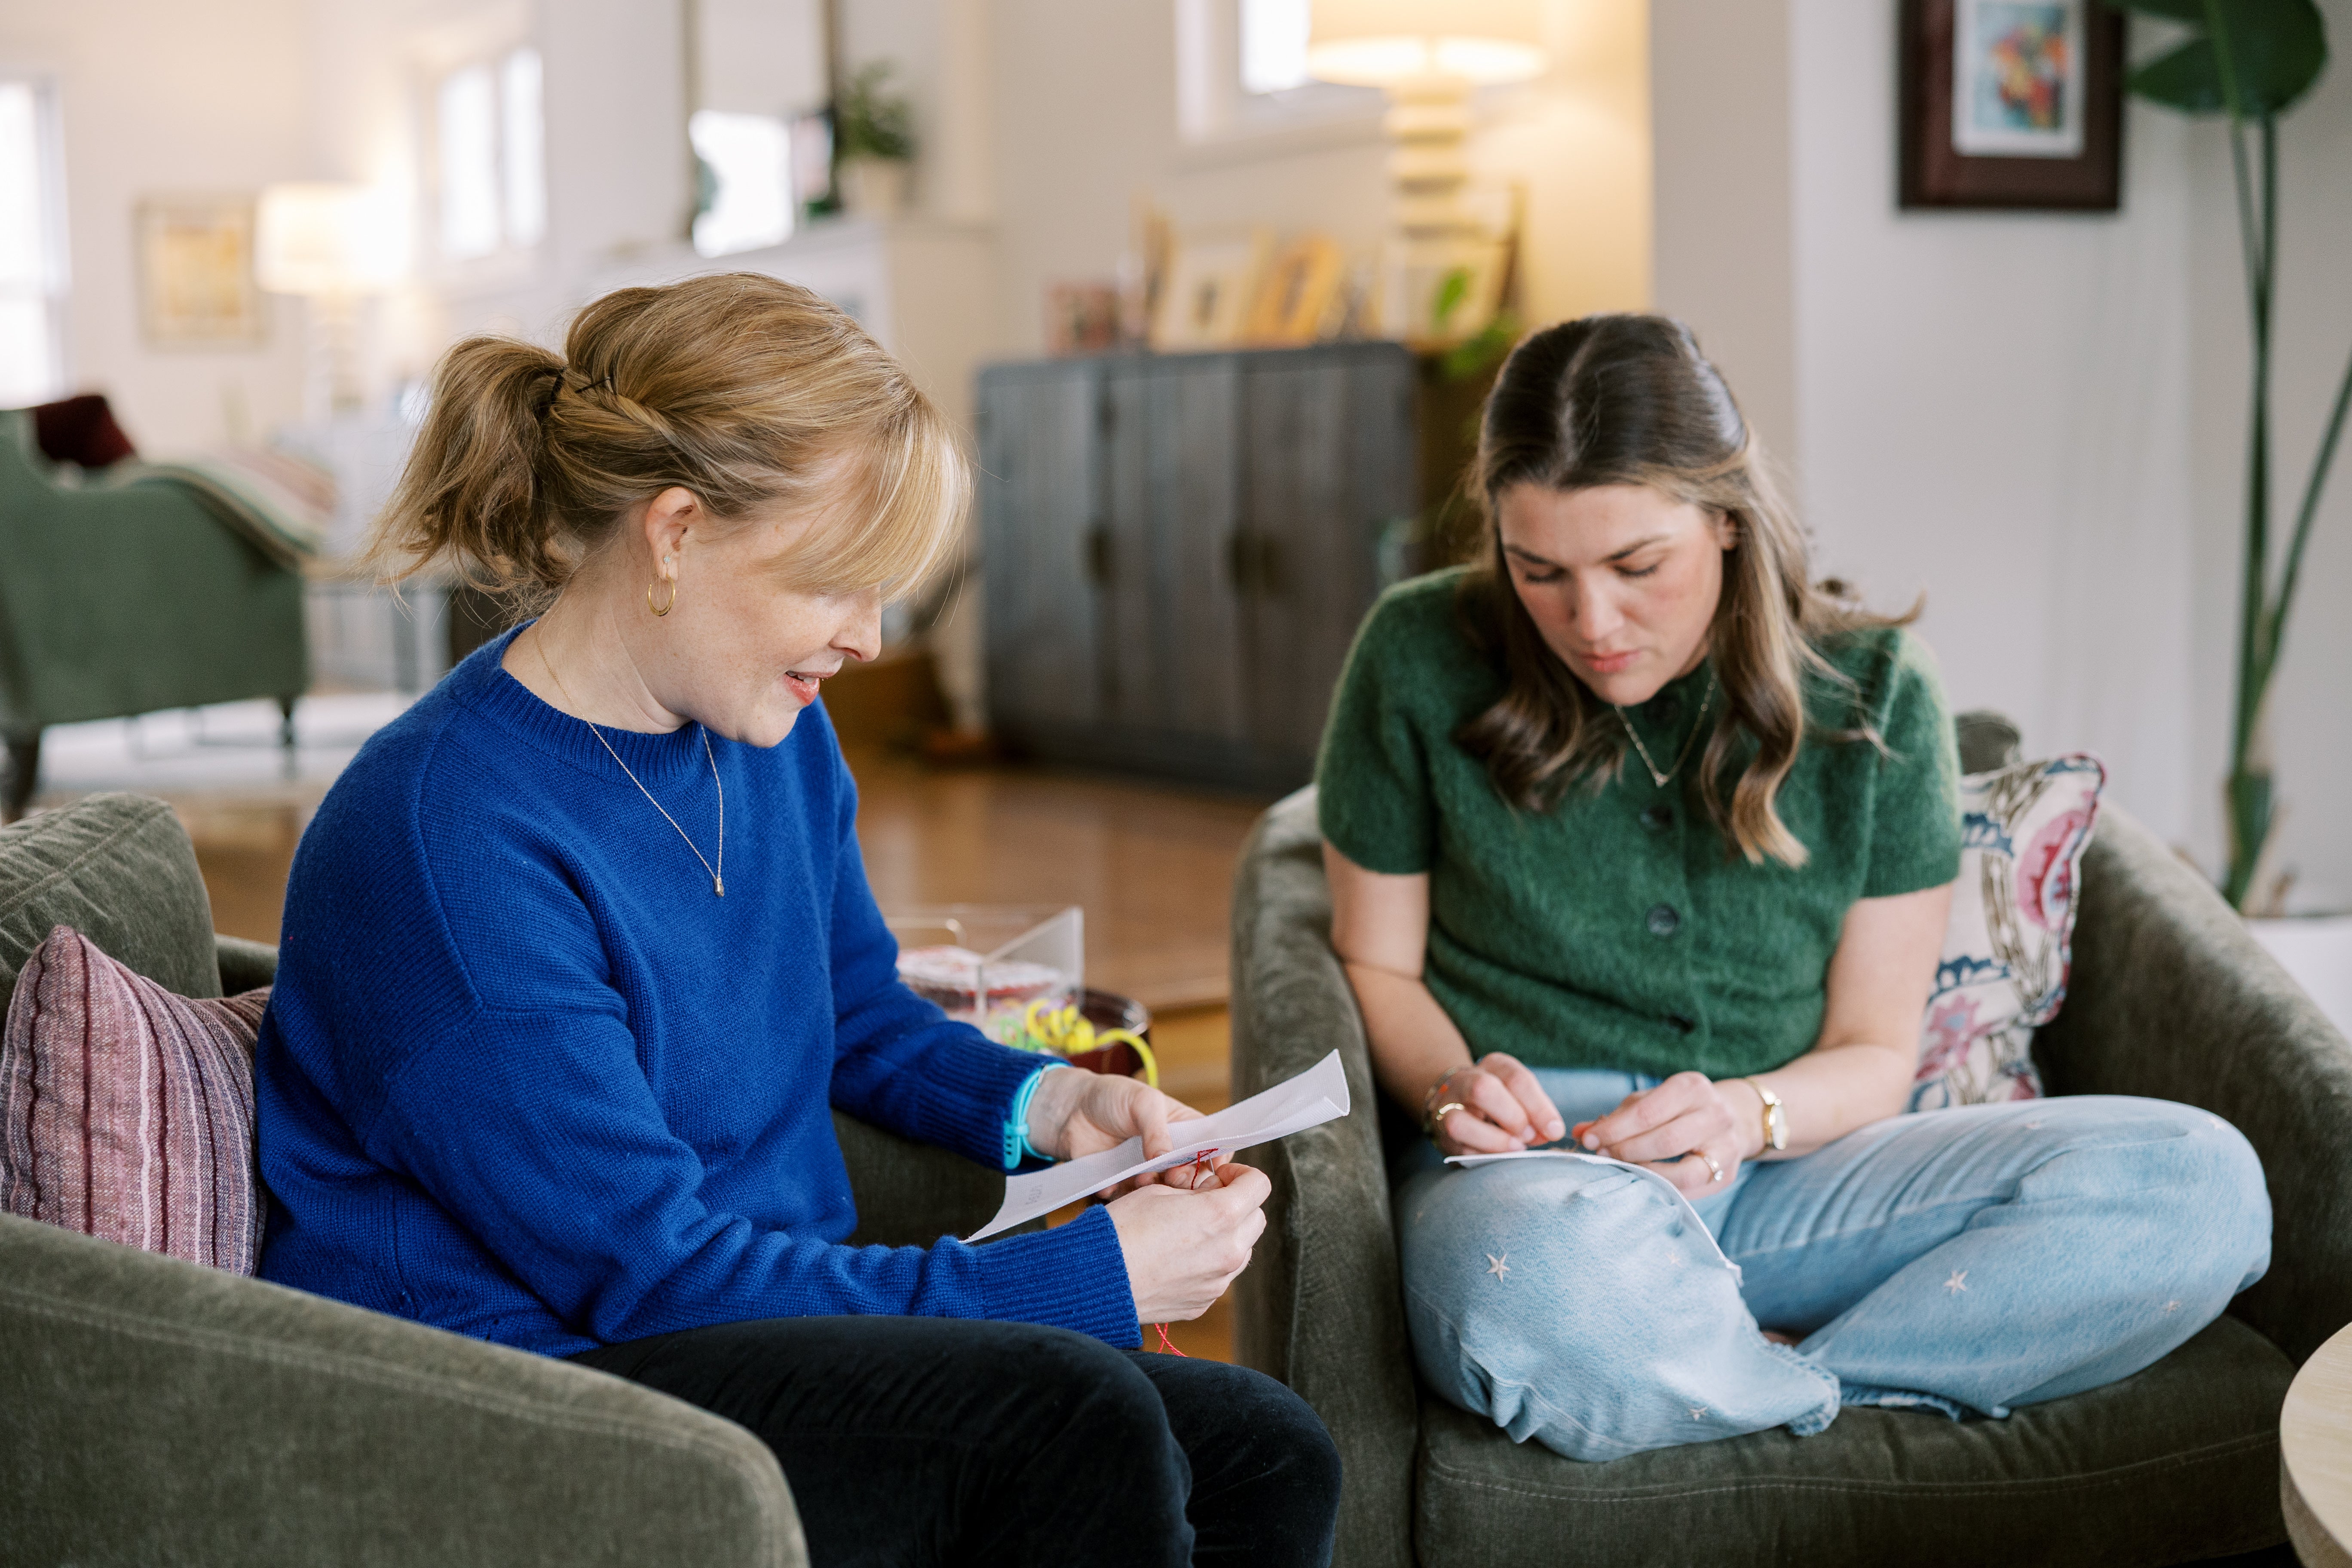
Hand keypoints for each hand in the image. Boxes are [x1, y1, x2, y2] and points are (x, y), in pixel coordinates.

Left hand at [1024, 1066, 1221, 1196]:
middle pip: (1192, 1178)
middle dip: (1185, 1181)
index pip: (1212, 1148)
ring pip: (1164, 1195)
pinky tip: (1113, 1183)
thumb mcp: (1141, 1103)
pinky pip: (1132, 1201)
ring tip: (1140, 1178)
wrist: (1070, 1111)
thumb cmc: (1111, 1097)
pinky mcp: (1125, 1186)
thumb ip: (1157, 1129)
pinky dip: (1125, 1196)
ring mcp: (1148, 1172)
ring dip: (1155, 1191)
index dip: (1215, 1160)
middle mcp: (1170, 1154)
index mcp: (1184, 1129)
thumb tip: (1166, 1158)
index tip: (1208, 1168)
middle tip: (1172, 1176)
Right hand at [1107, 1161, 1270, 1321]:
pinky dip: (1208, 1263)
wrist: (1097, 1278)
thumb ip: (1197, 1193)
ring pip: (1241, 1250)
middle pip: (1256, 1219)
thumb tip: (1210, 1195)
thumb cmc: (1122, 1229)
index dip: (1241, 1174)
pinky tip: (1177, 1258)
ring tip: (1190, 1231)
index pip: (1259, 1185)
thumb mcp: (1160, 1193)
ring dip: (1227, 1235)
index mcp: (1221, 1215)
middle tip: (1206, 1201)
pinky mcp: (1204, 1302)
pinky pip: (1219, 1276)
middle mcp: (1228, 1251)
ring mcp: (1218, 1282)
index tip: (1221, 1176)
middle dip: (1237, 1205)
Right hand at [1425, 1052, 1567, 1155]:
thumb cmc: (1503, 1100)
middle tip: (1529, 1136)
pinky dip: (1486, 1155)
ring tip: (1516, 1148)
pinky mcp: (1443, 1136)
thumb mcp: (1522, 1094)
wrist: (1461, 1101)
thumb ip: (1537, 1110)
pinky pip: (1460, 1150)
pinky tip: (1501, 1155)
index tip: (1554, 1130)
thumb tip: (1552, 1131)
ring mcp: (1447, 1109)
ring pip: (1459, 1123)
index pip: (1516, 1079)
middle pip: (1483, 1090)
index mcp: (1492, 1065)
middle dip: (1512, 1118)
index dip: (1538, 1107)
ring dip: (1495, 1141)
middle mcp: (1464, 1081)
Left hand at [1570, 1071, 1760, 1195]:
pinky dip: (1663, 1187)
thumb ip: (1618, 1116)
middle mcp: (1714, 1114)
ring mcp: (1725, 1146)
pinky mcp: (1727, 1174)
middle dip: (1626, 1150)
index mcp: (1692, 1087)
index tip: (1589, 1139)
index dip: (1614, 1128)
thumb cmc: (1678, 1109)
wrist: (1732, 1119)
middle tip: (1601, 1156)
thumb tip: (1580, 1132)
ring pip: (1683, 1171)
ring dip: (1645, 1172)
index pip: (1647, 1111)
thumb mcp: (1651, 1101)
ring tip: (1621, 1169)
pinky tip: (1642, 1182)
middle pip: (1665, 1140)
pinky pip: (1692, 1189)